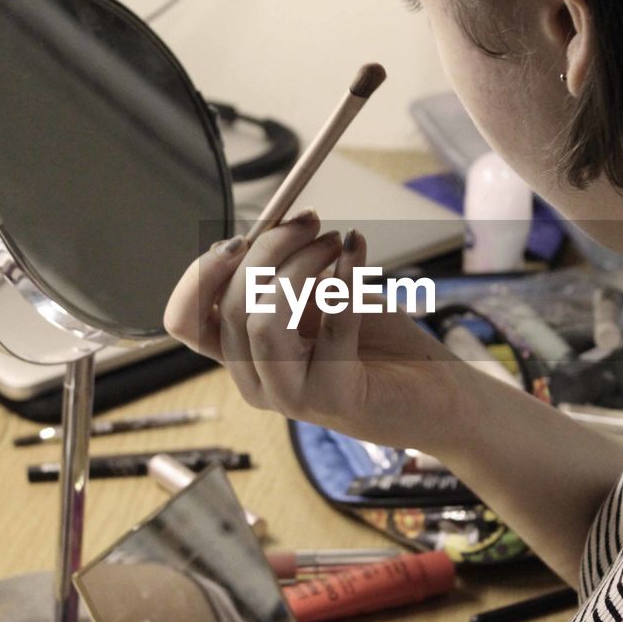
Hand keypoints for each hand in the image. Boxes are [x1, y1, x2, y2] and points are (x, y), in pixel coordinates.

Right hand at [164, 210, 462, 448]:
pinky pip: (330, 327)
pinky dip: (343, 277)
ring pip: (263, 322)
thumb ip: (283, 272)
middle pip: (229, 307)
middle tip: (310, 223)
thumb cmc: (377, 344)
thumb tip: (265, 226)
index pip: (185, 321)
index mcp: (243, 355)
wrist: (437, 392)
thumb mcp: (318, 297)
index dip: (200, 274)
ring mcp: (292, 396)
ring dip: (300, 266)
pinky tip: (356, 250)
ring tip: (336, 243)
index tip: (238, 237)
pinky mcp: (336, 398)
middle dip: (268, 249)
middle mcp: (258, 381)